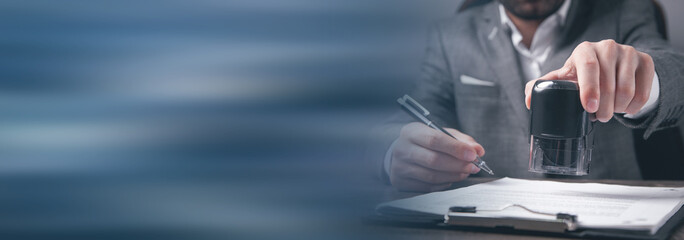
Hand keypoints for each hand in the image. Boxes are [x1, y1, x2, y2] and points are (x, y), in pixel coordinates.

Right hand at [390, 122, 484, 191]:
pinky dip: (444, 184)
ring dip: (453, 176)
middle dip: (458, 164)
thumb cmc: (424, 142)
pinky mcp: (401, 182)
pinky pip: (428, 187)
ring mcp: (400, 167)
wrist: (402, 151)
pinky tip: (451, 178)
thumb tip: (478, 150)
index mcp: (411, 132)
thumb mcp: (440, 133)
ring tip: (465, 172)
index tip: (473, 154)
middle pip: (434, 160)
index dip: (456, 148)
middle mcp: (402, 149)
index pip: (435, 140)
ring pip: (432, 176)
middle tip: (473, 166)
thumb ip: (461, 140)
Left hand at [525, 40, 654, 121]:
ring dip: (618, 108)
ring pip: (627, 90)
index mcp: (584, 50)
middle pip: (609, 83)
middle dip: (603, 108)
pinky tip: (624, 108)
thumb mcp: (563, 78)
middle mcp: (607, 46)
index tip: (589, 108)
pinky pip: (643, 92)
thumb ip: (543, 86)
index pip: (589, 67)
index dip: (589, 89)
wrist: (611, 67)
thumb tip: (530, 100)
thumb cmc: (581, 75)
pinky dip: (633, 107)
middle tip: (599, 118)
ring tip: (610, 111)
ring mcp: (629, 52)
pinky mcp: (646, 62)